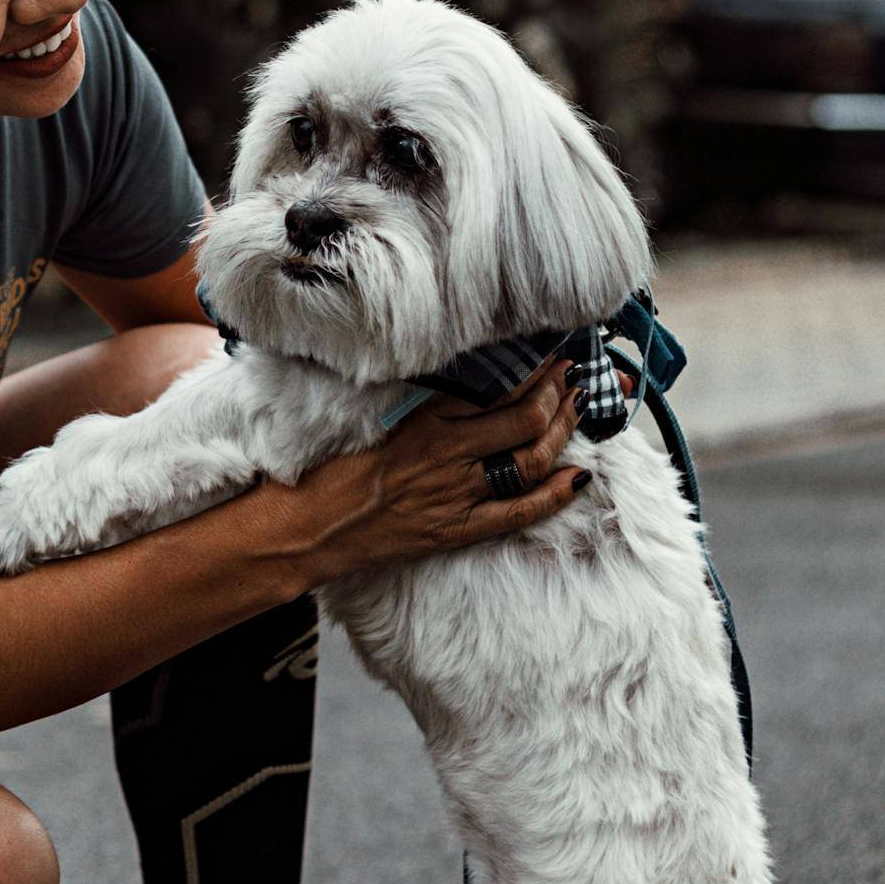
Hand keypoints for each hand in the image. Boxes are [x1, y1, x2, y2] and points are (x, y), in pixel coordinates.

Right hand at [293, 361, 586, 585]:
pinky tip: (579, 475)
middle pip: (524, 418)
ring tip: (579, 409)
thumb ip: (423, 406)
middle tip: (577, 374)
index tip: (553, 353)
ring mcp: (455, 494)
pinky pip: (519, 512)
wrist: (305, 530)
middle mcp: (445, 455)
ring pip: (529, 459)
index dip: (534, 370)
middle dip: (560, 393)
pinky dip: (555, 494)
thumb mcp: (376, 423)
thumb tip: (468, 383)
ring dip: (563, 432)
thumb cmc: (330, 474)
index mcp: (423, 422)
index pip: (495, 388)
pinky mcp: (456, 530)